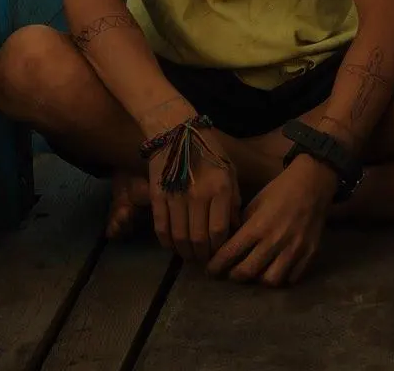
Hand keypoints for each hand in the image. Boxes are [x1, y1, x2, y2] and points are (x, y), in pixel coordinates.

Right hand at [149, 126, 239, 264]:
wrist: (176, 130)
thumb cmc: (208, 151)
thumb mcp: (230, 172)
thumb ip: (234, 200)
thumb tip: (236, 228)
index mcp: (220, 189)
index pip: (219, 231)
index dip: (219, 249)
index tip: (220, 255)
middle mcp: (198, 196)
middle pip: (199, 239)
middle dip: (202, 256)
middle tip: (204, 262)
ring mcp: (176, 197)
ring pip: (179, 238)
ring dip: (185, 253)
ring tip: (190, 256)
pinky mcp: (158, 196)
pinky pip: (161, 228)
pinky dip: (167, 243)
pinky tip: (173, 247)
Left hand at [208, 155, 337, 285]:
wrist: (313, 183)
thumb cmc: (280, 190)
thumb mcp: (255, 203)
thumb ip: (242, 226)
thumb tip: (228, 246)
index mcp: (257, 226)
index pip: (229, 254)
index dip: (216, 266)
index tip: (210, 271)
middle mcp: (275, 241)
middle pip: (247, 272)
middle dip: (234, 276)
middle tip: (230, 273)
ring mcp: (294, 249)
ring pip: (271, 281)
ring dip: (259, 279)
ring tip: (256, 272)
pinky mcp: (310, 253)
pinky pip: (292, 278)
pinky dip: (282, 278)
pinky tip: (276, 269)